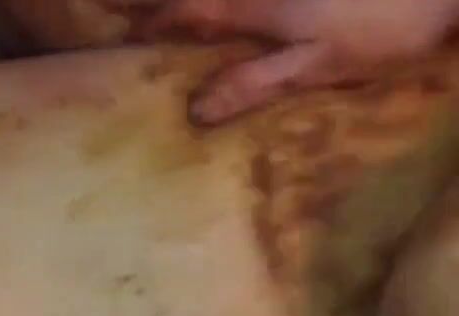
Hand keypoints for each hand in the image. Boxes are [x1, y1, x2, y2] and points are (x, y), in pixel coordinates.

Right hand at [139, 0, 458, 122]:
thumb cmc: (382, 26)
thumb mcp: (318, 65)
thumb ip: (256, 83)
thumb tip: (196, 112)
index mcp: (255, 6)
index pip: (188, 12)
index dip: (154, 20)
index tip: (125, 30)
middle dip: (166, 7)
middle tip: (129, 15)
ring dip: (202, 7)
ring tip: (178, 18)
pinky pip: (258, 1)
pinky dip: (237, 8)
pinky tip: (231, 18)